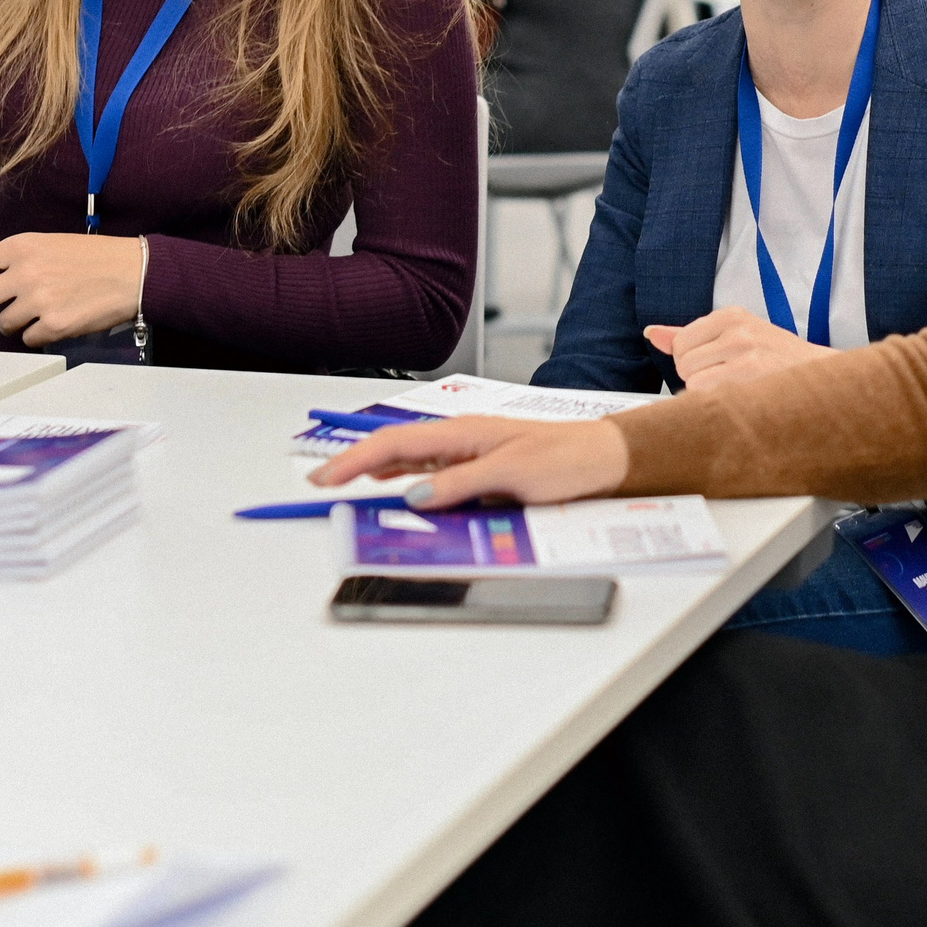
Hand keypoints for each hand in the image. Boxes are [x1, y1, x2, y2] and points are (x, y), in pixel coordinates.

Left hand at [0, 233, 142, 346]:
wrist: (134, 273)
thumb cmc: (98, 258)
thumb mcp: (52, 244)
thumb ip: (17, 257)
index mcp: (24, 246)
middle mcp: (25, 271)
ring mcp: (38, 299)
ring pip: (4, 323)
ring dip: (15, 323)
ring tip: (38, 313)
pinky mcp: (52, 324)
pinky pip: (29, 338)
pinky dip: (38, 335)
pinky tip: (57, 322)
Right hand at [310, 414, 630, 508]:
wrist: (606, 458)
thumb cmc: (568, 458)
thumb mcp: (511, 474)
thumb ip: (460, 483)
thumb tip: (415, 494)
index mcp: (463, 432)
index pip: (394, 443)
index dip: (354, 461)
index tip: (324, 479)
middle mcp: (462, 439)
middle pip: (395, 450)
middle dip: (354, 465)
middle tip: (320, 486)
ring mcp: (471, 453)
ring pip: (411, 462)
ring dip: (378, 474)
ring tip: (346, 489)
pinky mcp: (483, 469)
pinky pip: (434, 474)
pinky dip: (408, 482)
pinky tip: (399, 492)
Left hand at [644, 306, 828, 393]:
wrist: (821, 377)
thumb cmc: (777, 359)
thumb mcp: (735, 336)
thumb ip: (689, 335)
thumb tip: (652, 333)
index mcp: (731, 315)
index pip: (681, 343)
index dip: (692, 362)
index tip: (716, 365)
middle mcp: (737, 330)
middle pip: (683, 364)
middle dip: (698, 378)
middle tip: (730, 380)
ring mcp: (744, 353)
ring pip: (693, 383)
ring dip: (709, 395)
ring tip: (737, 390)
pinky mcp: (751, 377)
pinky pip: (708, 397)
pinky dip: (719, 405)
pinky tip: (740, 400)